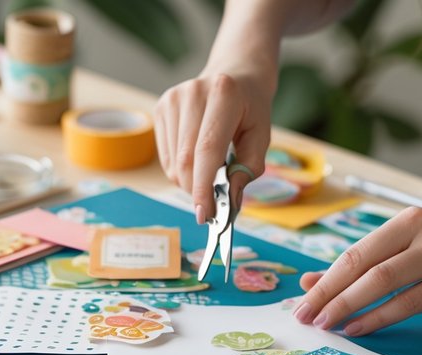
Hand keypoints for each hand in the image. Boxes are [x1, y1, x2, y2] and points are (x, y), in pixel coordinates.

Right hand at [155, 68, 275, 223]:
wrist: (235, 73)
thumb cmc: (251, 108)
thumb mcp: (261, 136)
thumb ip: (248, 170)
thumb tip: (229, 202)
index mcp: (224, 95)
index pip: (207, 150)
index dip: (204, 186)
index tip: (205, 214)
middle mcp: (193, 93)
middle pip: (186, 160)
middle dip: (198, 190)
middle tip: (212, 204)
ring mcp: (172, 99)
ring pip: (173, 163)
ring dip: (189, 181)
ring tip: (209, 173)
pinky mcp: (161, 108)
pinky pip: (165, 156)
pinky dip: (180, 170)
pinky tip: (196, 160)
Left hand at [292, 207, 421, 334]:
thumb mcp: (405, 247)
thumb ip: (362, 263)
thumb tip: (311, 284)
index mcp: (405, 221)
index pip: (355, 252)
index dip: (325, 279)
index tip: (301, 301)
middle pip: (365, 267)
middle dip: (329, 294)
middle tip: (305, 317)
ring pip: (384, 283)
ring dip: (349, 306)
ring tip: (327, 325)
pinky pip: (409, 304)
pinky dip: (379, 318)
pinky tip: (358, 328)